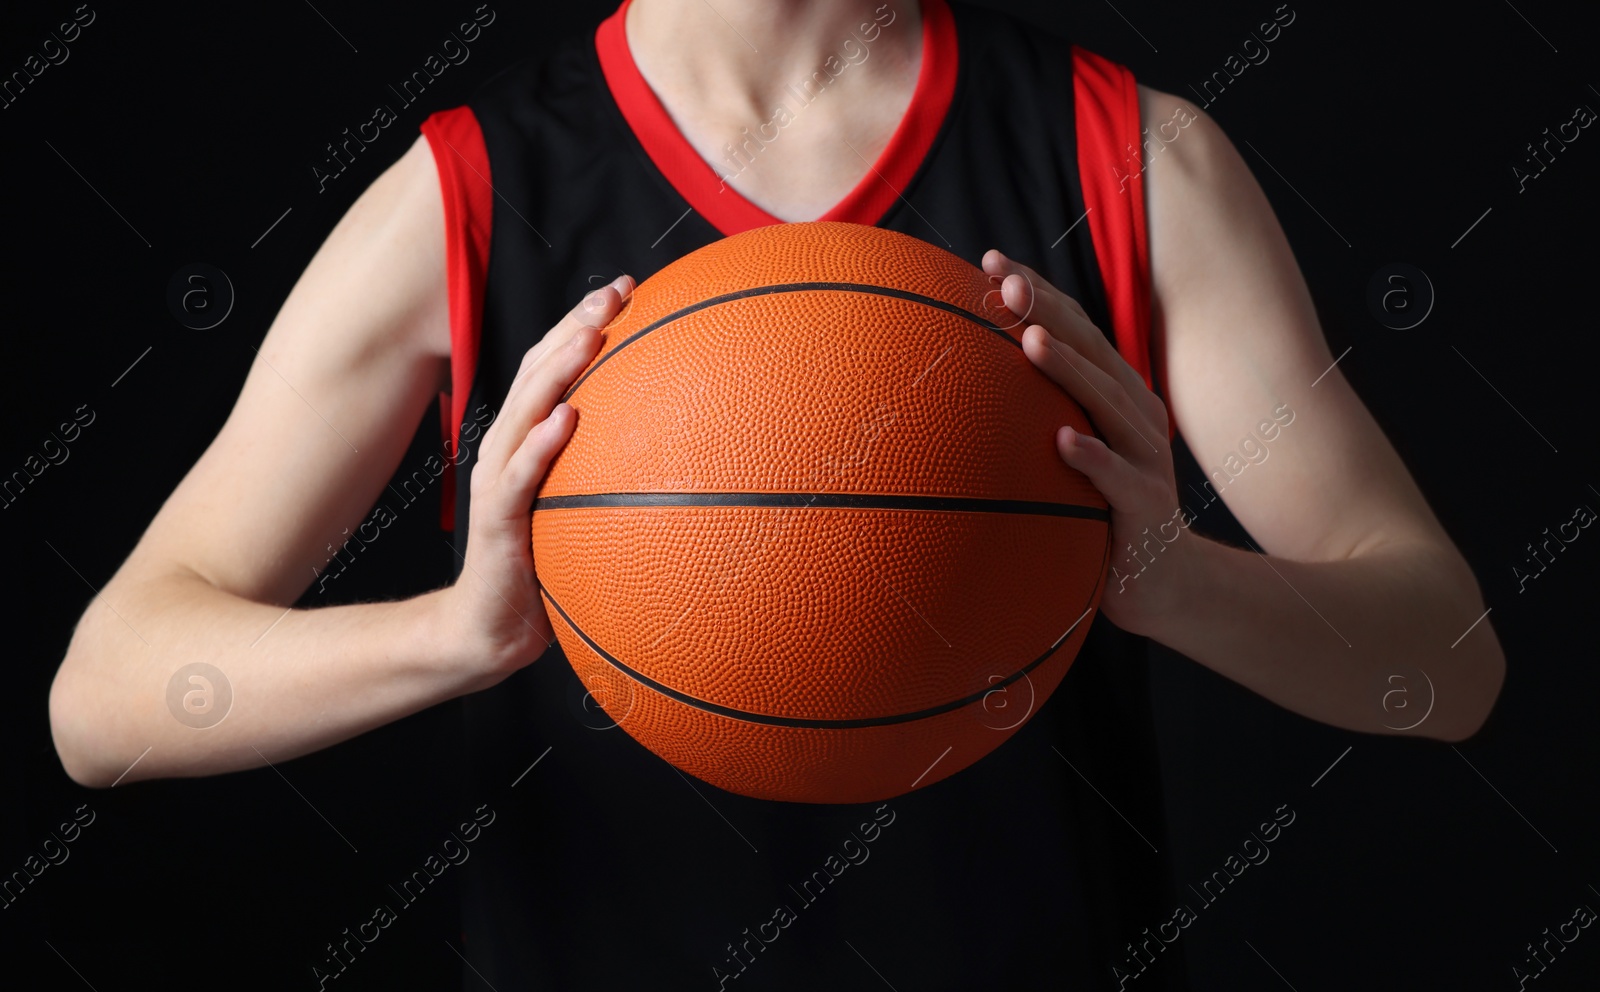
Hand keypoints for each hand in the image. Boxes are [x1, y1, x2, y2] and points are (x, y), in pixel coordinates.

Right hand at [444, 275, 632, 682]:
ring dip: (558, 371)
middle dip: (576, 326)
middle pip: (540, 372)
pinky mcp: (497, 522)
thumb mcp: (584, 513)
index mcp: (531, 441)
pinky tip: (566, 420)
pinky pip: (518, 478)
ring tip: (591, 336)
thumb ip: (614, 479)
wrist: (490, 630)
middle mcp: (511, 449)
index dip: (586, 323)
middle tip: (615, 293)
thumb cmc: (543, 569)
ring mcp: (500, 481)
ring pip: (525, 412)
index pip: (557, 368)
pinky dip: (540, 446)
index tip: (630, 288)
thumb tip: (689, 457)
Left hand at [982, 250, 1188, 635]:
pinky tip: (1063, 441)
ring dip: (1070, 370)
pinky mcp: (1147, 505)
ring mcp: (1145, 456)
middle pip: (1090, 349)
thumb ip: (1038, 415)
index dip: (1036, 292)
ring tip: (1031, 341)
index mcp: (1114, 393)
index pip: (1073, 329)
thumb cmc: (1103, 510)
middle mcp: (1134, 412)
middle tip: (1006, 283)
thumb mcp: (1072, 454)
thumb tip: (964, 383)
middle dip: (1048, 312)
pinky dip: (1092, 459)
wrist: (1164, 580)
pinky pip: (1118, 479)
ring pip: (1106, 403)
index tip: (989, 261)